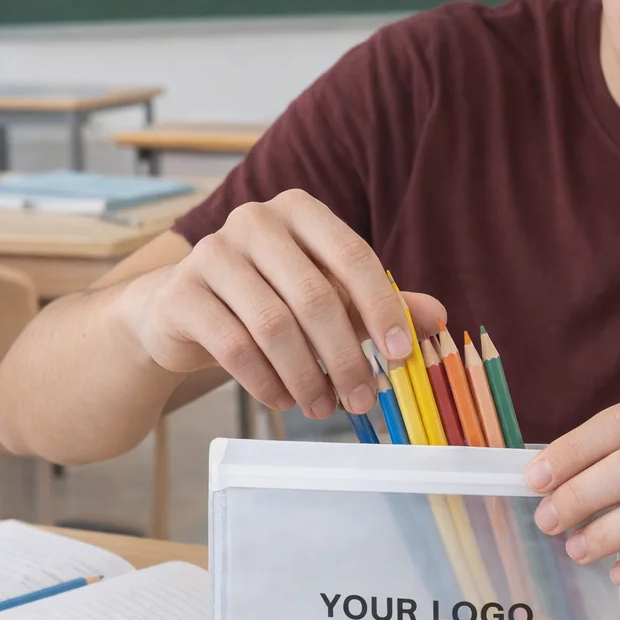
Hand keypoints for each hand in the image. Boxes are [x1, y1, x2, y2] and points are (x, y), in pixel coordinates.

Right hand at [124, 189, 444, 418]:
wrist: (182, 310)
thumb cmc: (269, 298)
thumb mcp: (329, 295)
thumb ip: (379, 303)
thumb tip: (438, 319)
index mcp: (300, 211)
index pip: (352, 256)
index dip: (381, 309)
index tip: (401, 357)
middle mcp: (254, 220)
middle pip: (314, 297)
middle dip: (345, 357)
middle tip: (363, 400)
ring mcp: (211, 253)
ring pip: (273, 327)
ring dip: (307, 377)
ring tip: (325, 408)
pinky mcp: (181, 293)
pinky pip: (233, 347)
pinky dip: (266, 382)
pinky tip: (284, 401)